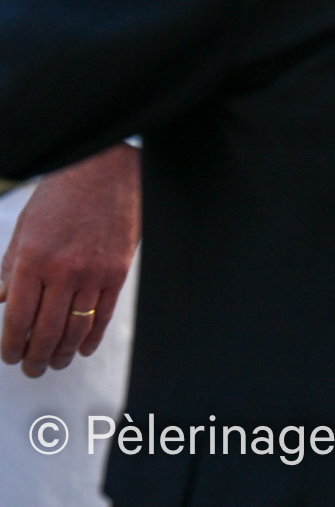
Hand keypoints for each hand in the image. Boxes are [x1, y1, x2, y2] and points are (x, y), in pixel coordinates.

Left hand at [1, 147, 137, 376]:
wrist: (107, 171)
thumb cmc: (62, 195)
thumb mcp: (24, 230)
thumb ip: (11, 270)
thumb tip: (3, 303)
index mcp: (33, 260)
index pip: (17, 318)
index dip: (10, 344)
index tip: (9, 356)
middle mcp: (63, 271)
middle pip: (46, 331)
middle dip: (35, 357)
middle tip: (30, 369)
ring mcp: (94, 273)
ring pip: (75, 329)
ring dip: (62, 353)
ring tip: (55, 364)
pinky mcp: (118, 271)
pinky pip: (103, 314)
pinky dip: (92, 337)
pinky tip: (82, 348)